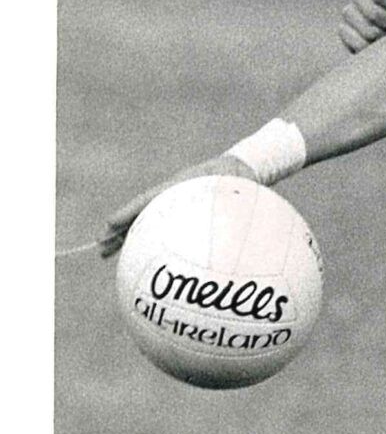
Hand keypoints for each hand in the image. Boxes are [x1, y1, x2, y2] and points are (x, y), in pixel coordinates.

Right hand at [99, 153, 255, 257]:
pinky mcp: (177, 219)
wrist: (237, 171)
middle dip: (117, 231)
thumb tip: (239, 210)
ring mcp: (171, 210)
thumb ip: (230, 195)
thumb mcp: (231, 184)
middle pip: (138, 216)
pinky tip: (139, 262)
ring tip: (105, 253)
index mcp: (178, 187)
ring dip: (125, 239)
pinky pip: (157, 232)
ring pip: (143, 225)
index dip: (130, 212)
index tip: (111, 223)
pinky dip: (146, 244)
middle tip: (99, 246)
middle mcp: (170, 200)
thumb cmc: (234, 177)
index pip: (148, 200)